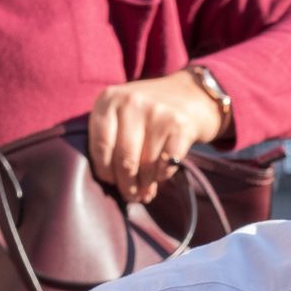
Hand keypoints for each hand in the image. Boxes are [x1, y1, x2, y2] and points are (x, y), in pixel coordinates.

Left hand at [89, 70, 226, 204]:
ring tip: (145, 190)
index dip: (105, 171)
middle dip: (126, 185)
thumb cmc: (147, 112)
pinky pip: (166, 164)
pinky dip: (162, 175)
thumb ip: (110, 139)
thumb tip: (112, 184)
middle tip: (130, 196)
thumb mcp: (121, 113)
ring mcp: (157, 112)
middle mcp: (131, 102)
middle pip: (124, 159)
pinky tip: (161, 174)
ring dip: (145, 184)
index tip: (111, 182)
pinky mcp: (180, 125)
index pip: (100, 146)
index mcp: (109, 100)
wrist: (190, 94)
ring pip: (146, 165)